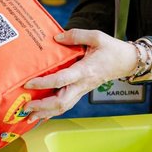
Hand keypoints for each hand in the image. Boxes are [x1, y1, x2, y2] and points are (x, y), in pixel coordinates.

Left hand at [22, 29, 137, 119]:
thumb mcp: (96, 37)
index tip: (29, 83)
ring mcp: (82, 90)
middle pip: (61, 102)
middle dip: (42, 106)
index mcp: (84, 71)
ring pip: (63, 107)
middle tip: (25, 106)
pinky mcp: (81, 91)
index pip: (61, 80)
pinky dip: (52, 111)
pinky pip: (66, 105)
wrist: (126, 62)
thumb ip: (76, 36)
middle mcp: (82, 84)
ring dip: (45, 113)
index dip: (44, 83)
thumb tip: (57, 38)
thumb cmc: (112, 49)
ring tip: (29, 116)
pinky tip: (41, 114)